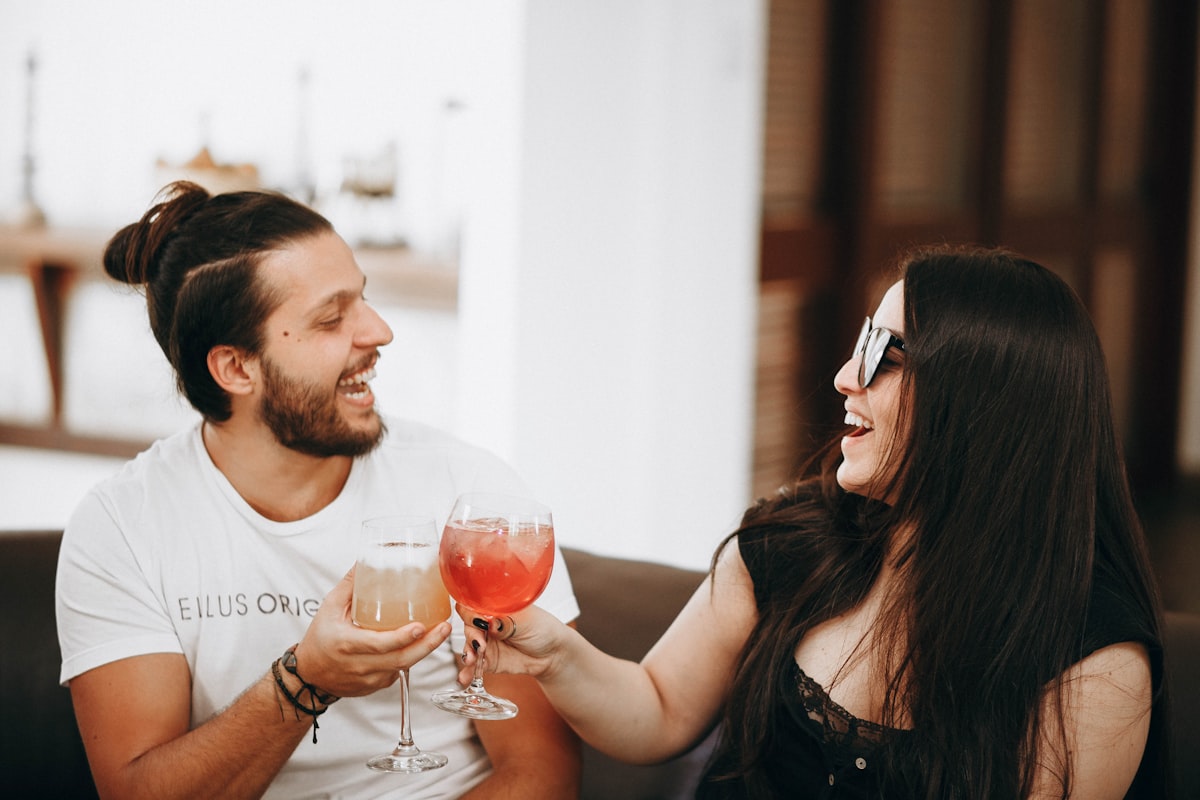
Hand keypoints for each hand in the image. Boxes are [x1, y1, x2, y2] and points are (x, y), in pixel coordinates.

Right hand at [290, 566, 451, 697]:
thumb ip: (350, 584)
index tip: (420, 626)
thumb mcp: (329, 607)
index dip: (401, 637)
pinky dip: (412, 657)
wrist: (310, 675)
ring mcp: (369, 679)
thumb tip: (367, 558)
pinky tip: (424, 642)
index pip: (379, 645)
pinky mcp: (376, 685)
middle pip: (400, 660)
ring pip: (403, 667)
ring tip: (442, 631)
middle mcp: (359, 665)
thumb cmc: (319, 638)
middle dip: (427, 645)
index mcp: (347, 644)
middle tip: (445, 627)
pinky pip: (399, 672)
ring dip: (425, 650)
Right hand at [455, 603, 570, 684]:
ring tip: (471, 659)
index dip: (471, 613)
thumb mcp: (524, 620)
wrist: (553, 653)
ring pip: (469, 646)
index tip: (478, 621)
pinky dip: (468, 671)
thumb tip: (487, 621)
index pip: (474, 606)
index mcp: (494, 608)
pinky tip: (465, 676)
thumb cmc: (542, 629)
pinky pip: (474, 666)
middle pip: (469, 626)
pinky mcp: (488, 661)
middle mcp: (487, 624)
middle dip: (471, 634)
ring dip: (467, 652)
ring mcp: (486, 643)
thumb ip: (504, 620)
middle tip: (479, 643)